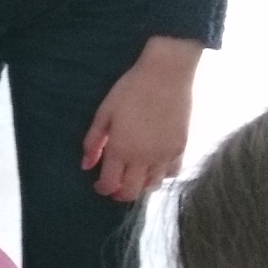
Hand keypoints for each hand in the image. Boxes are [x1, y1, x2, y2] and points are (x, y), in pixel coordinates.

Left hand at [81, 36, 201, 202]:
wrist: (166, 74)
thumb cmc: (131, 89)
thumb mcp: (105, 112)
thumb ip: (94, 141)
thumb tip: (86, 165)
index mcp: (121, 150)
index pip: (110, 184)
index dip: (102, 188)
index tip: (99, 184)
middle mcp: (143, 158)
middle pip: (131, 192)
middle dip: (120, 193)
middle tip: (115, 186)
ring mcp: (165, 156)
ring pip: (152, 186)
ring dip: (140, 185)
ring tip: (134, 175)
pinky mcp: (181, 149)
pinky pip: (172, 173)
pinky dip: (162, 175)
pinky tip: (154, 166)